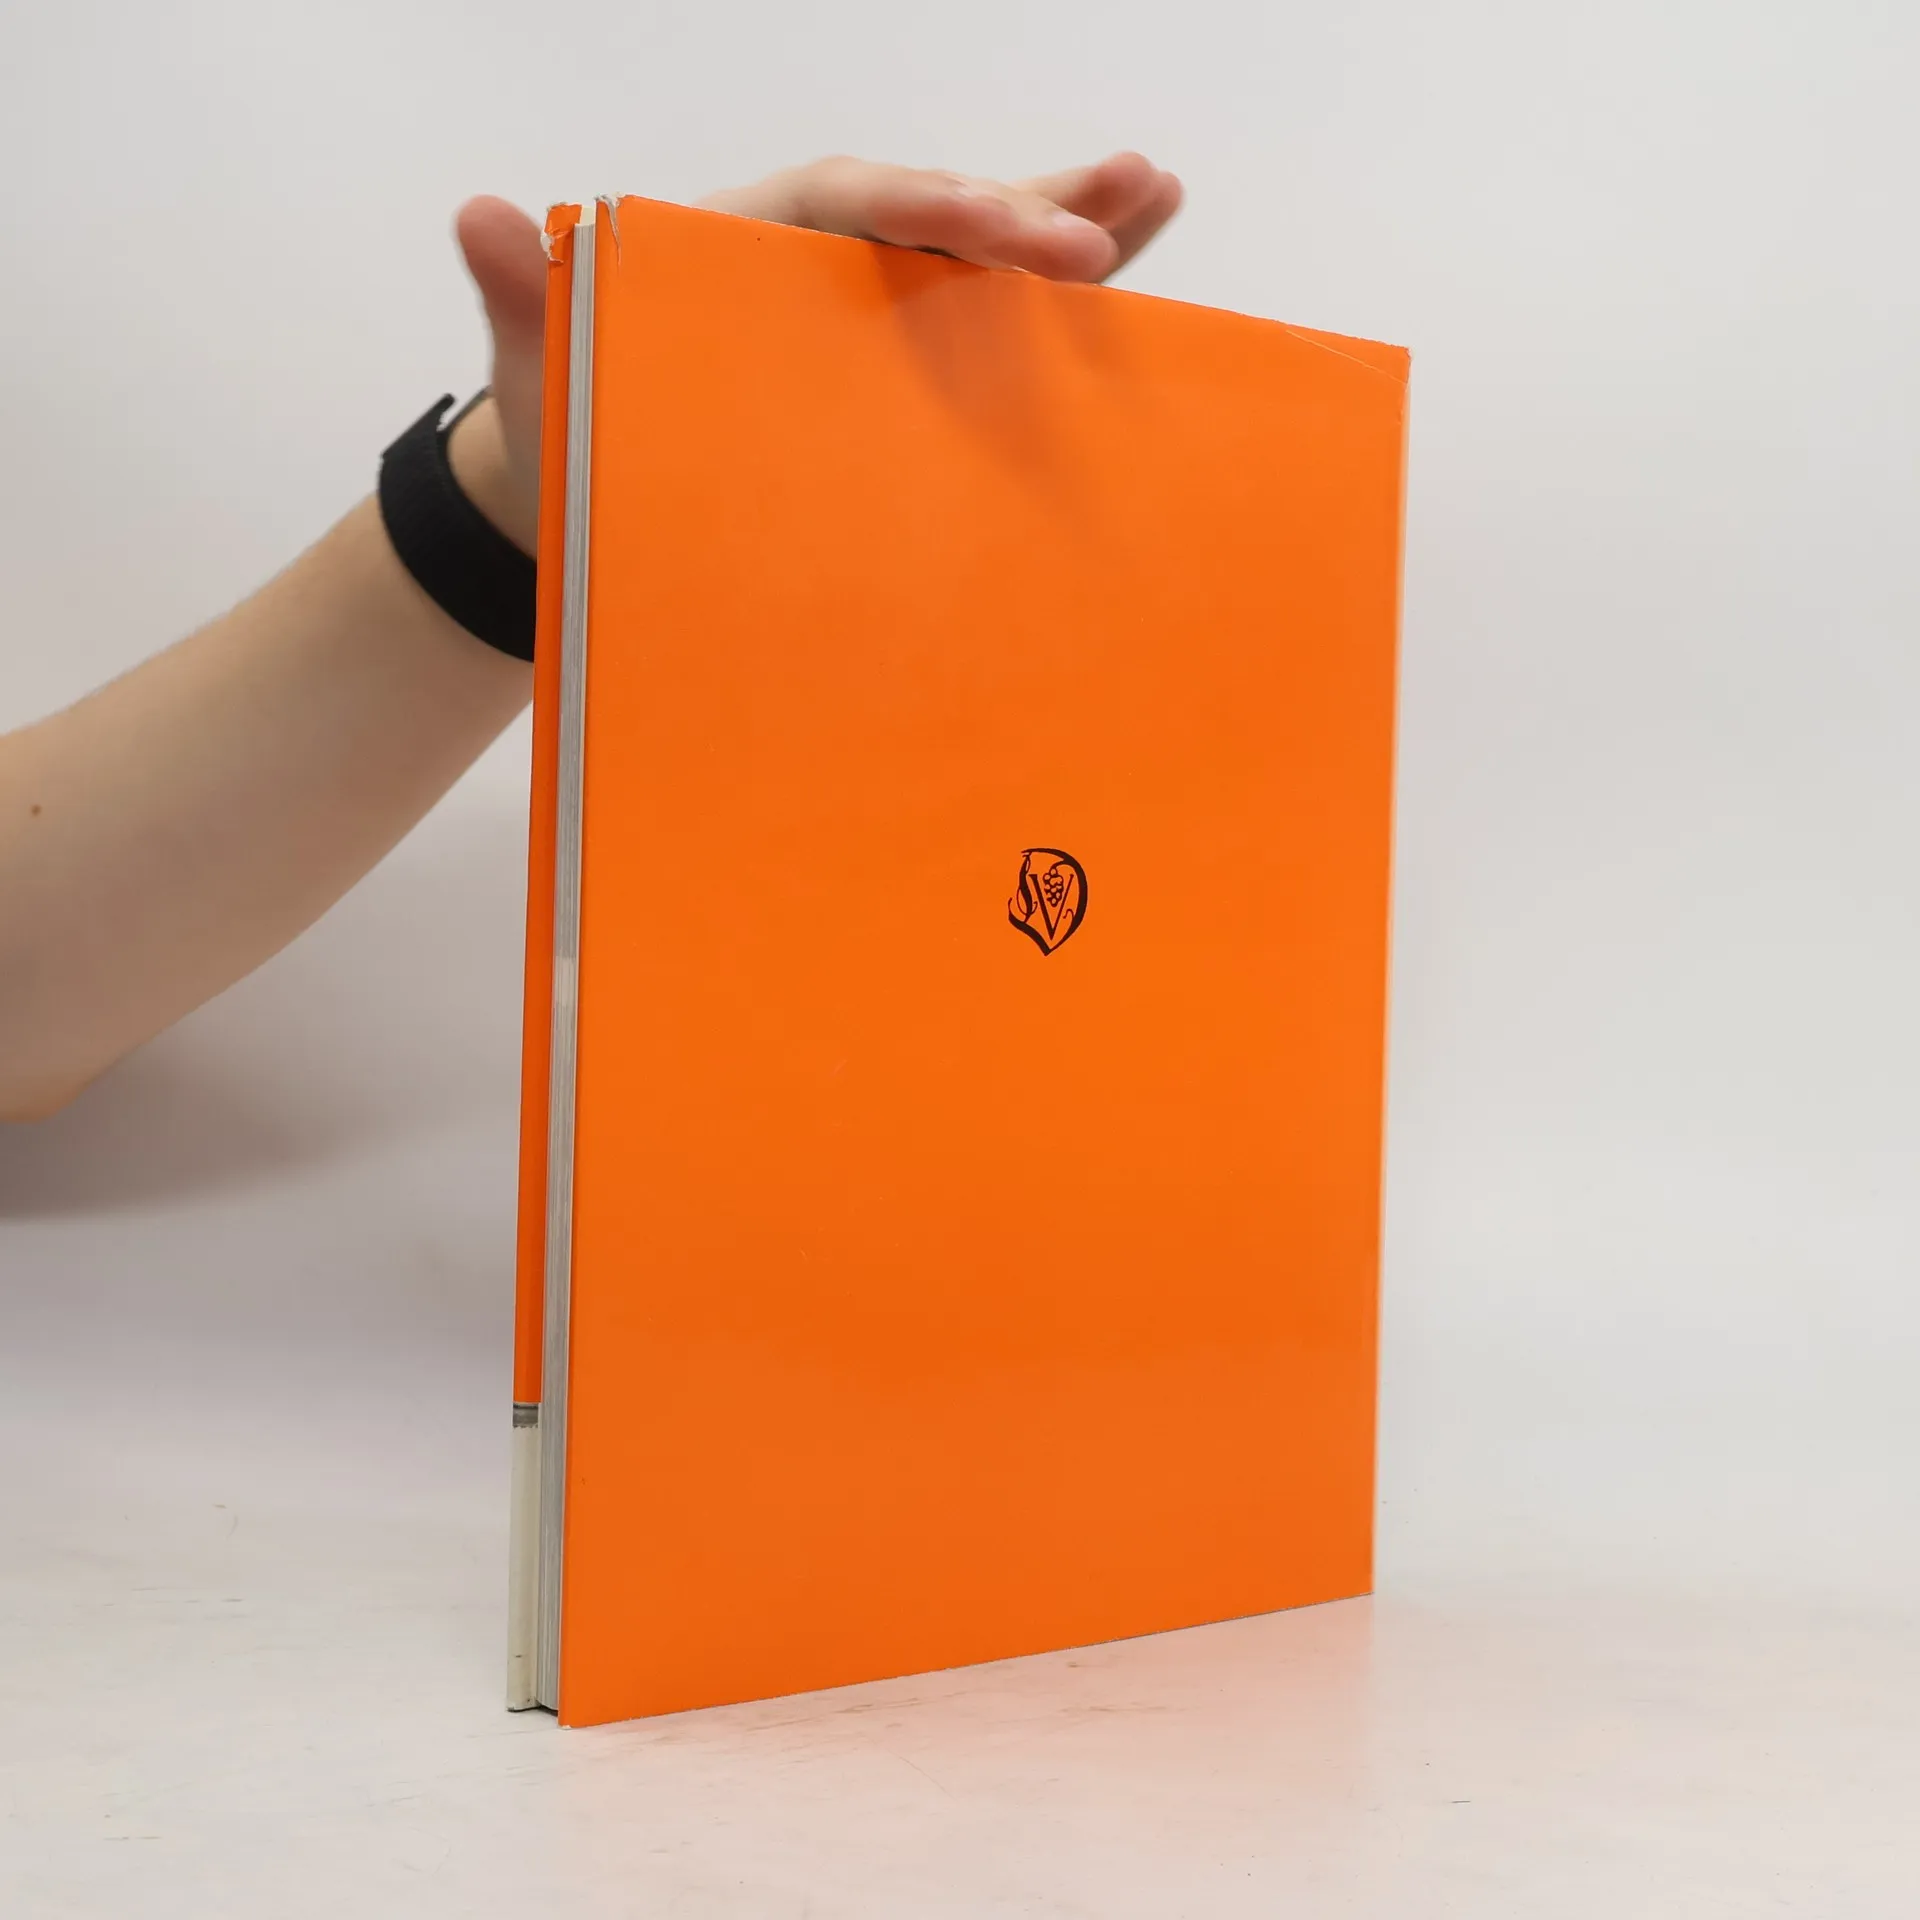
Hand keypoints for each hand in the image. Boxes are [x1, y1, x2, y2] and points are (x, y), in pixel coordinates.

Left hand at [448, 153, 1183, 551]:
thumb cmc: (558, 427)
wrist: (570, 500)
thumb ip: (521, 293)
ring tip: (1156, 200)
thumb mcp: (537, 364)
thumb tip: (481, 217)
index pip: (857, 199)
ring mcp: (852, 317)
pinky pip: (965, 334)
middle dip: (1028, 211)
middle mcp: (812, 262)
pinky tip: (1113, 299)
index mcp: (747, 236)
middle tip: (1127, 205)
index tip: (1015, 232)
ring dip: (1060, 232)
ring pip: (967, 260)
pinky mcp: (877, 377)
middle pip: (935, 211)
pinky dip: (1036, 319)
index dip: (940, 208)